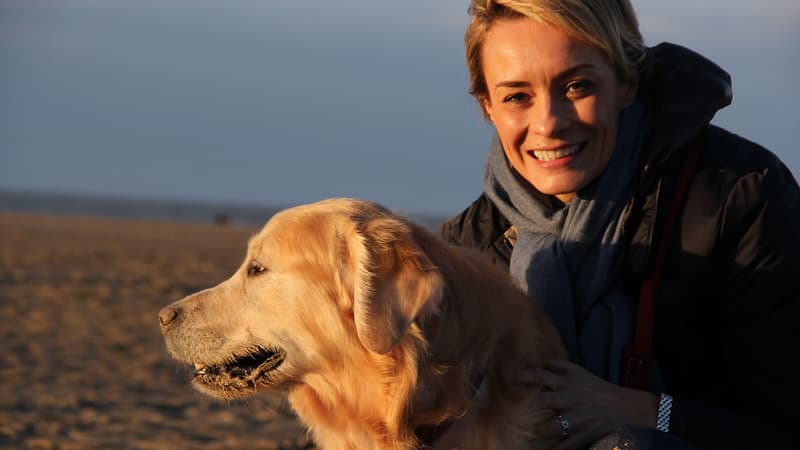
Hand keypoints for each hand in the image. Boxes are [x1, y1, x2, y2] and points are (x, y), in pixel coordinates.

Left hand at [521, 359, 658, 449]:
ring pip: (550, 426)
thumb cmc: (598, 387)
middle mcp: (569, 399)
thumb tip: (540, 362)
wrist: (624, 406)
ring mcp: (575, 418)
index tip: (514, 379)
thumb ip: (559, 366)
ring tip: (523, 433)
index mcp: (567, 382)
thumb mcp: (580, 371)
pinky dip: (555, 449)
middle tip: (513, 408)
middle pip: (542, 401)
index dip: (525, 376)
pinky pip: (565, 445)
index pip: (541, 376)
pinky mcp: (582, 434)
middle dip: (527, 405)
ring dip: (537, 430)